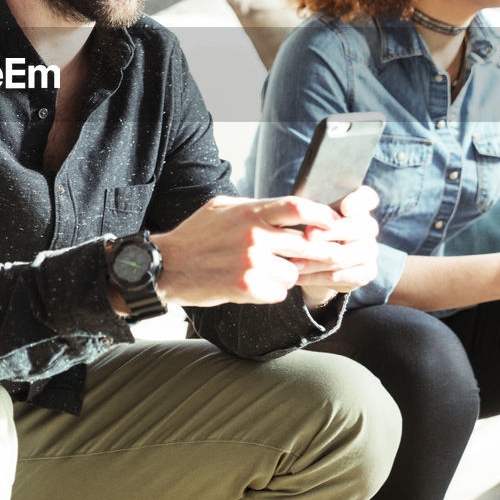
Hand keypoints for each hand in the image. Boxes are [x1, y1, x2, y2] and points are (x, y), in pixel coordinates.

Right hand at [153, 195, 341, 306]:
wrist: (167, 266)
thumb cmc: (196, 235)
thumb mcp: (222, 208)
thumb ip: (254, 207)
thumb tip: (288, 207)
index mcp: (250, 212)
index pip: (298, 207)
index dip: (323, 215)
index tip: (333, 224)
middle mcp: (253, 235)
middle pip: (306, 244)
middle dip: (319, 253)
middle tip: (326, 258)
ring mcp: (250, 262)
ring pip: (293, 272)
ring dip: (287, 276)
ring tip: (268, 273)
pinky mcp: (246, 287)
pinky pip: (278, 292)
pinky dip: (271, 292)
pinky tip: (254, 286)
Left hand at [289, 187, 380, 307]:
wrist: (317, 263)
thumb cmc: (311, 229)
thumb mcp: (309, 216)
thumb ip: (311, 211)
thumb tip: (301, 215)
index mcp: (358, 206)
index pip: (367, 197)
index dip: (359, 201)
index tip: (344, 207)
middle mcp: (368, 227)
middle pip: (357, 227)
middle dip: (331, 231)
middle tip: (308, 235)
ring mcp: (370, 250)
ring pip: (345, 255)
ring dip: (316, 259)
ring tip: (293, 262)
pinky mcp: (366, 272)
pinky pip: (341, 275)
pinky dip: (316, 276)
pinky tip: (298, 276)